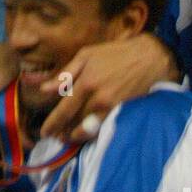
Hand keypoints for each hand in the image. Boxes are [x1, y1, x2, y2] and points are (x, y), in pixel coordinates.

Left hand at [39, 33, 177, 142]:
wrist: (147, 59)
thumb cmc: (114, 54)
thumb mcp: (86, 55)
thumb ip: (65, 74)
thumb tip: (45, 89)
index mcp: (86, 82)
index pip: (64, 109)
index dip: (53, 123)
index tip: (44, 132)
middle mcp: (98, 99)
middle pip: (75, 122)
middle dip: (63, 132)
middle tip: (54, 137)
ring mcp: (112, 108)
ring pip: (89, 129)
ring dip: (76, 136)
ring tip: (67, 138)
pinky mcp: (123, 113)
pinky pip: (104, 129)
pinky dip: (93, 134)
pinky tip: (86, 134)